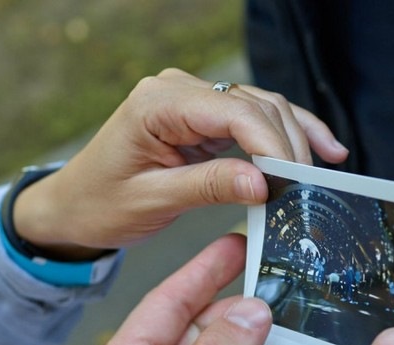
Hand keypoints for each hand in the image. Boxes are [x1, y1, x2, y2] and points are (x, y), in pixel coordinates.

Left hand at [12, 68, 347, 259]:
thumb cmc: (101, 203)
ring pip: (262, 108)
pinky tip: (319, 148)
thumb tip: (262, 185)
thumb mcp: (153, 201)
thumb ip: (208, 187)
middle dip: (288, 145)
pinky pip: (253, 119)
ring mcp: (192, 100)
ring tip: (318, 176)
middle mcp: (176, 90)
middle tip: (308, 189)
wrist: (74, 205)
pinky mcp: (202, 117)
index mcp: (156, 104)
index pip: (232, 110)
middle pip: (254, 105)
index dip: (271, 143)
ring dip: (294, 139)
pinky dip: (285, 136)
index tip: (294, 179)